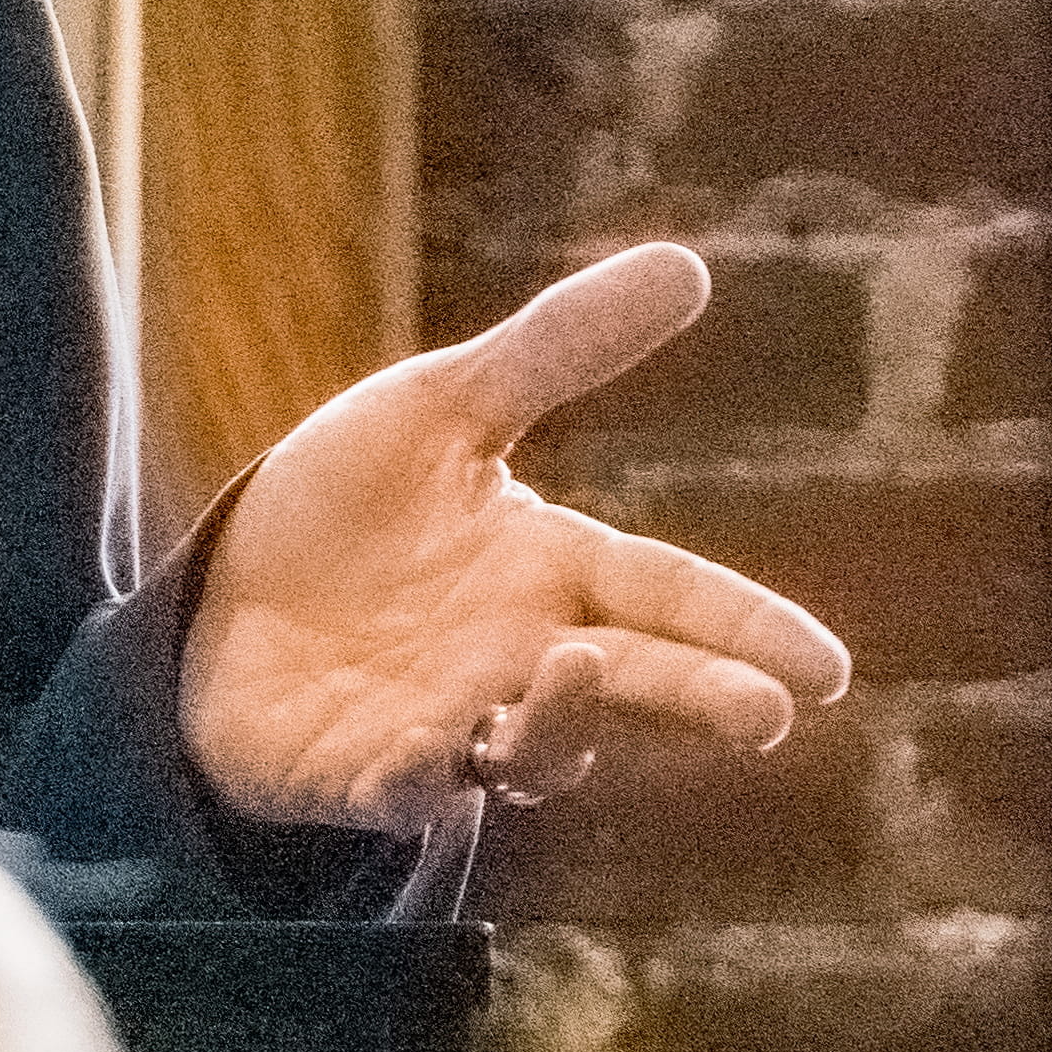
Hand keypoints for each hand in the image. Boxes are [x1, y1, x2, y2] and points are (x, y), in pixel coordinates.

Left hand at [178, 243, 849, 834]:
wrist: (223, 593)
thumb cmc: (350, 507)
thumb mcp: (444, 409)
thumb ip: (558, 347)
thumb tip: (689, 264)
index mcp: (550, 571)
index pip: (666, 594)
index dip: (743, 626)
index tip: (828, 668)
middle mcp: (518, 659)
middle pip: (628, 681)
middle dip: (697, 696)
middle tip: (766, 713)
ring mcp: (447, 723)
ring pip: (531, 748)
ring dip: (563, 720)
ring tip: (579, 662)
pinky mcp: (363, 771)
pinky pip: (403, 788)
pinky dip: (419, 777)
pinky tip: (427, 753)